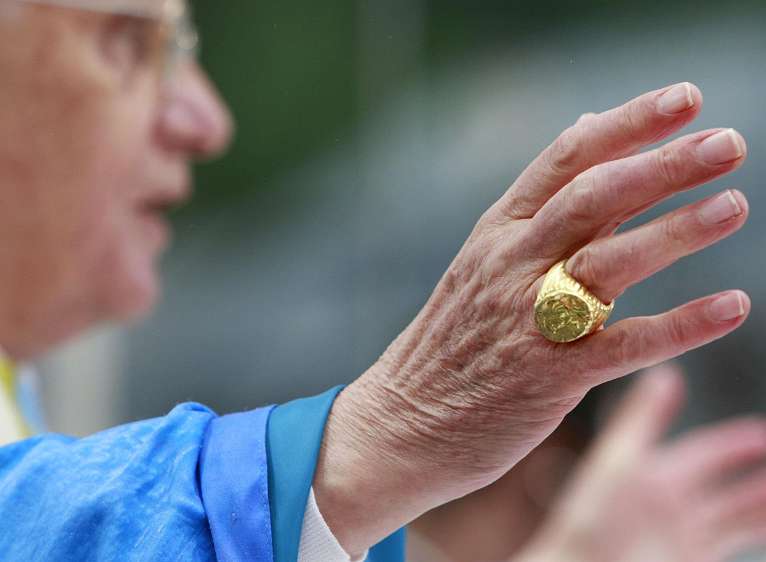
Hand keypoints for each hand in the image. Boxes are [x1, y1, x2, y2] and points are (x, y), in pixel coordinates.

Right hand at [314, 83, 750, 554]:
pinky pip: (625, 344)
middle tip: (729, 143)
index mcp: (496, 233)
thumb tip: (586, 129)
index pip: (565, 161)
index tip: (686, 99)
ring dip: (676, 231)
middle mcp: (511, 265)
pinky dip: (681, 324)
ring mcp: (528, 318)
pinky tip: (733, 306)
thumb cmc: (449, 342)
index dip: (628, 125)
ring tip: (733, 205)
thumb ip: (538, 205)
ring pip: (609, 262)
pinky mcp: (549, 376)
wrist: (402, 421)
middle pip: (592, 199)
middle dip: (662, 166)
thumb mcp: (479, 262)